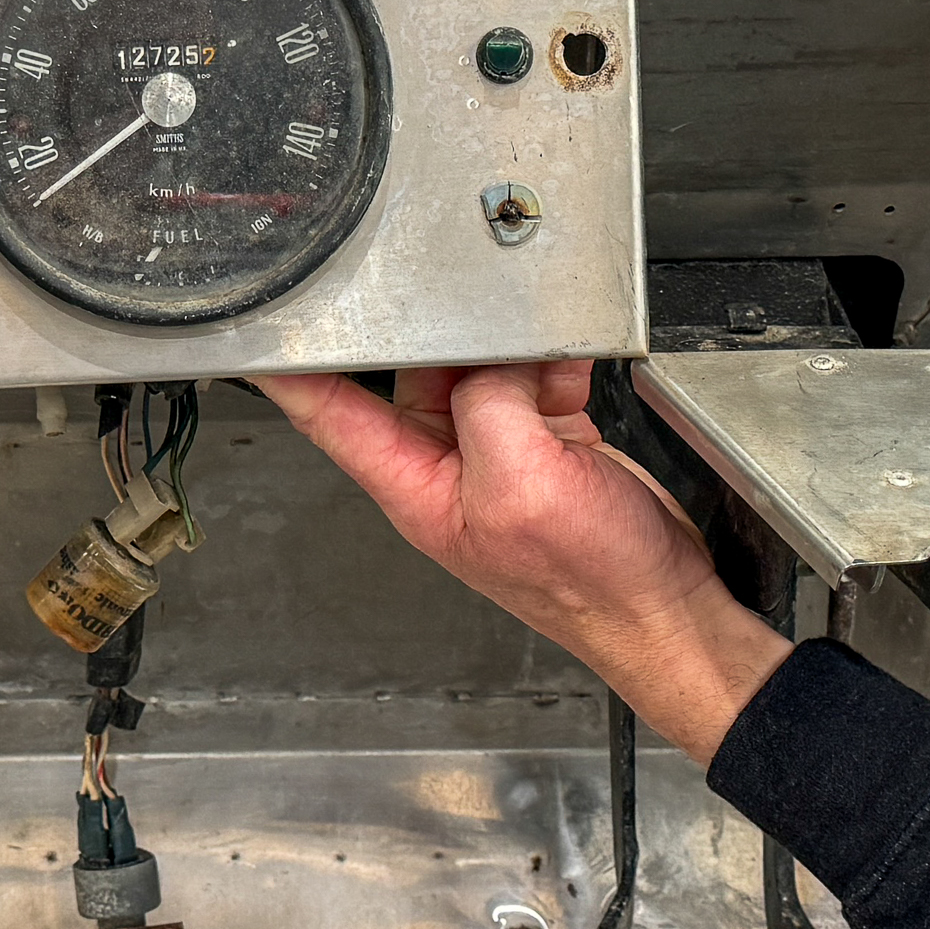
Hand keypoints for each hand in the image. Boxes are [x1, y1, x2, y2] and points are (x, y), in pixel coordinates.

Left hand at [253, 362, 793, 763]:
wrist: (666, 607)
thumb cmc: (592, 582)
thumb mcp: (520, 484)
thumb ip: (487, 406)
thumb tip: (491, 364)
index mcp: (414, 486)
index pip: (328, 413)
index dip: (292, 367)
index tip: (263, 321)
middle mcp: (446, 469)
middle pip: (415, 374)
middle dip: (453, 342)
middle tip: (487, 321)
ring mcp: (496, 457)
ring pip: (480, 372)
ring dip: (516, 355)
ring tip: (548, 363)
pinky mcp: (544, 445)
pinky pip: (531, 384)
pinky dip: (553, 368)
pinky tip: (572, 373)